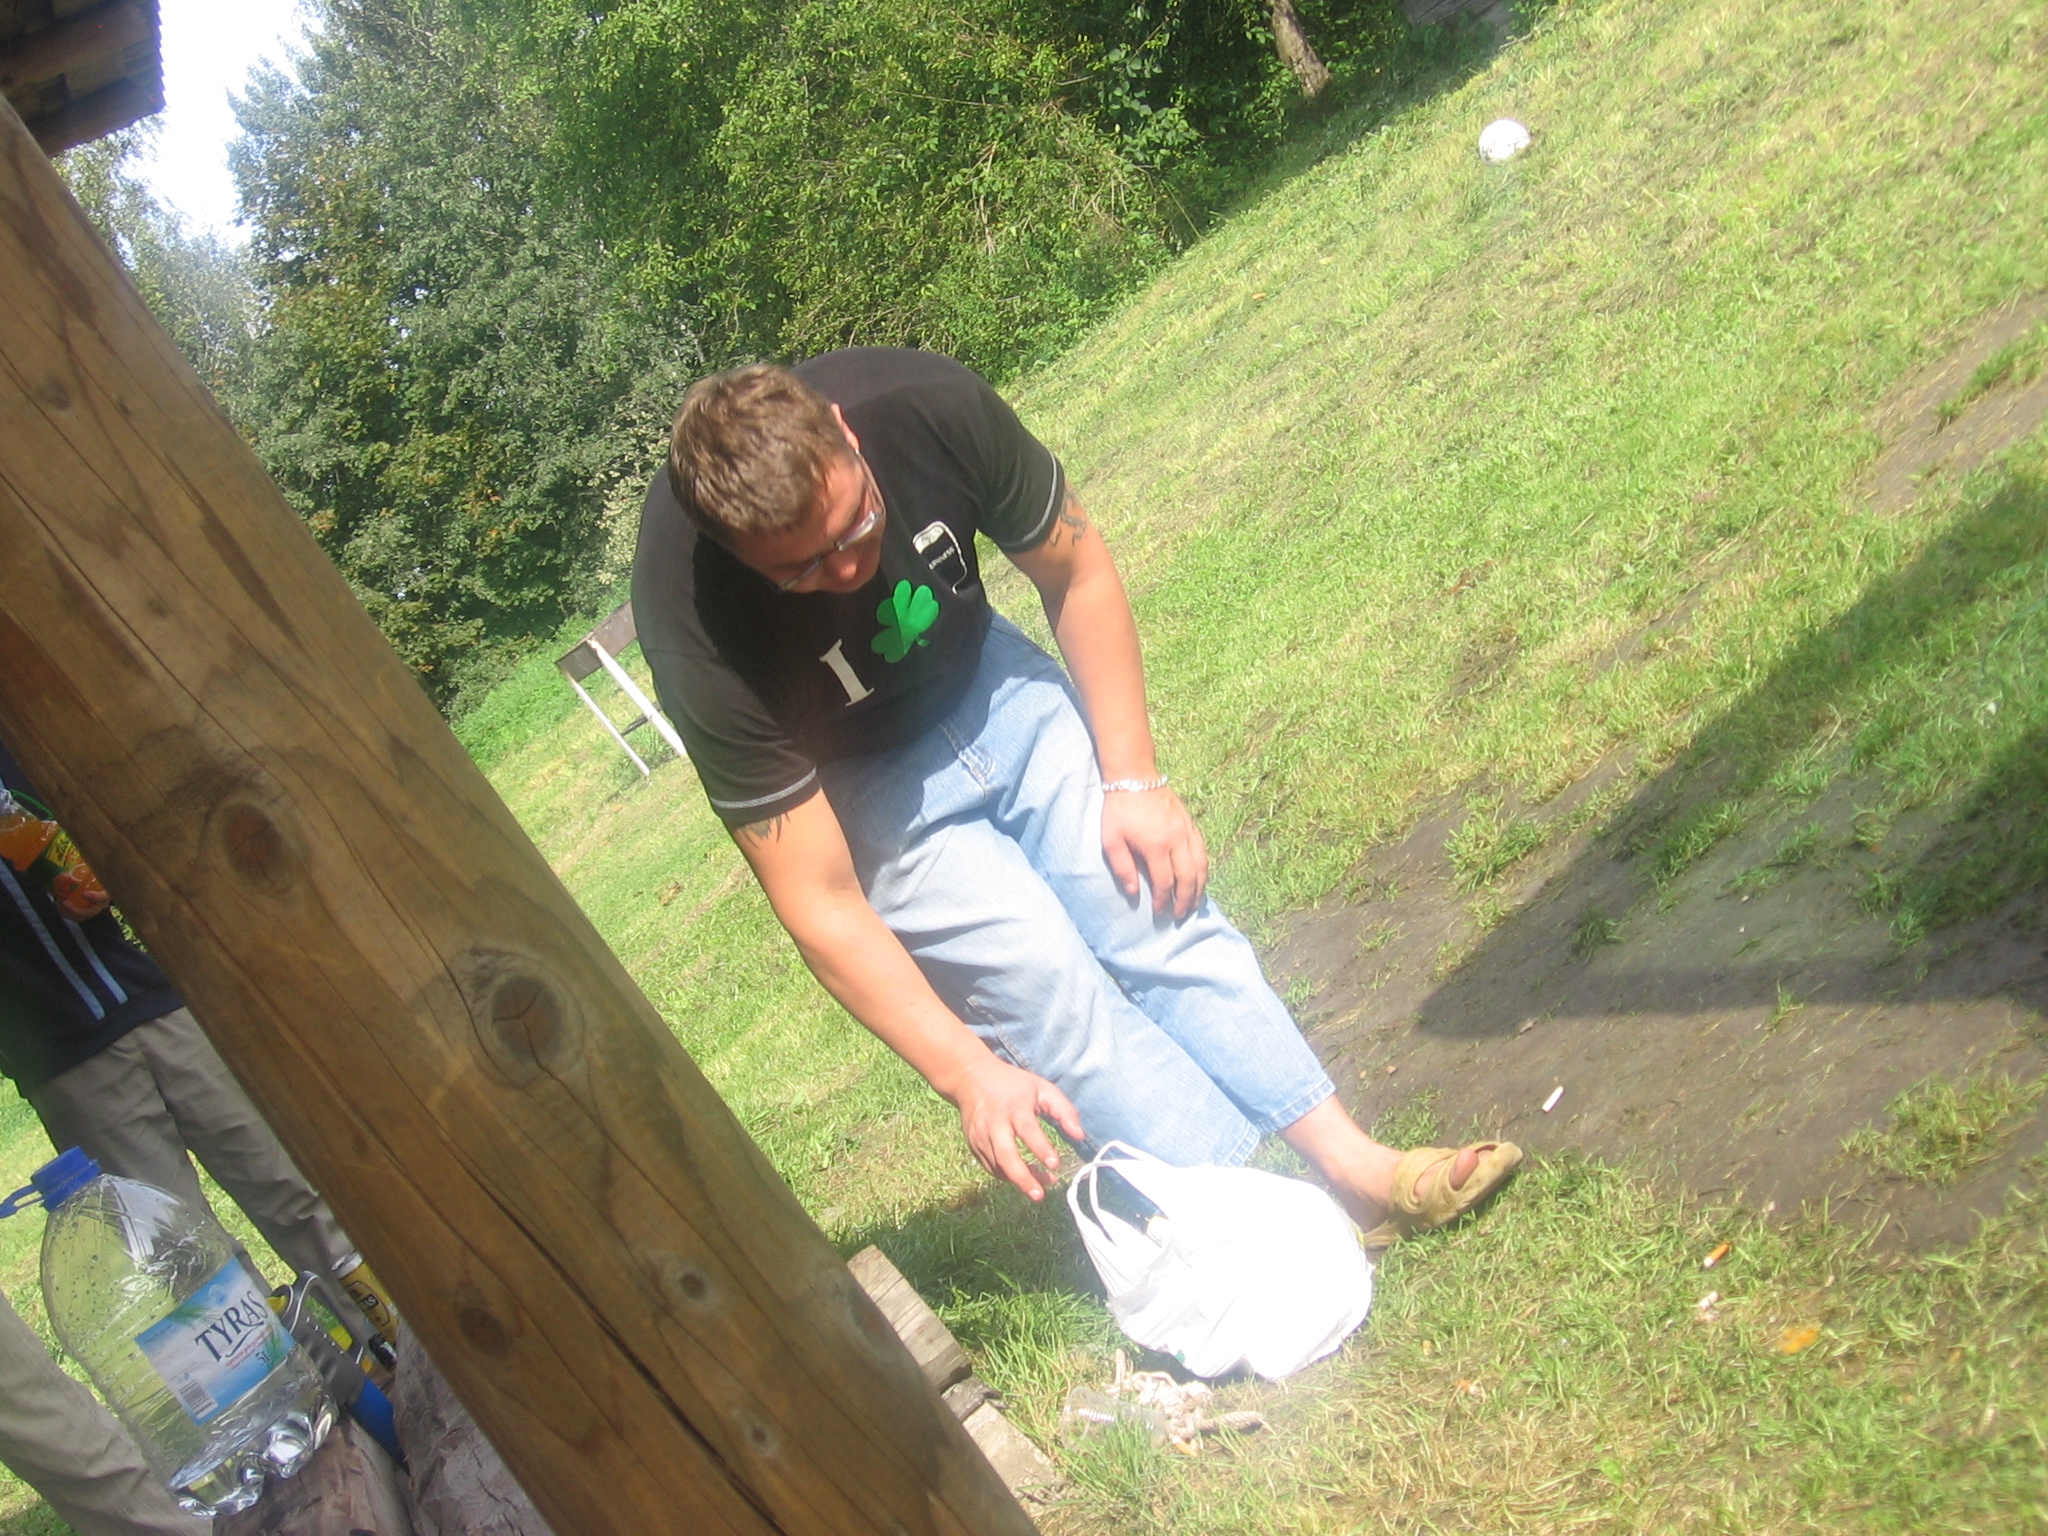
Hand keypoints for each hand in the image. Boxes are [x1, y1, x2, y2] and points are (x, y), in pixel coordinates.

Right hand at [948, 1056, 1085, 1201]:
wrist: (972, 1078)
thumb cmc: (1014, 1085)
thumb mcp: (1043, 1089)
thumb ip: (1064, 1110)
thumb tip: (1080, 1136)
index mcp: (1014, 1107)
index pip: (1027, 1130)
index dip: (1041, 1148)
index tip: (1055, 1165)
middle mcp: (994, 1123)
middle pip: (1005, 1155)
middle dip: (1022, 1177)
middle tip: (1039, 1195)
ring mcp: (980, 1136)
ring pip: (998, 1166)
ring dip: (1019, 1180)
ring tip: (1041, 1187)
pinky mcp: (973, 1145)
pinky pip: (991, 1167)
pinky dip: (1007, 1176)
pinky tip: (1024, 1176)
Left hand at [1101, 786, 1208, 919]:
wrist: (1135, 777)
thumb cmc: (1119, 810)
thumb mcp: (1112, 840)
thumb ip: (1123, 868)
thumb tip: (1134, 893)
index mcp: (1156, 846)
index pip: (1165, 882)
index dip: (1163, 901)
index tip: (1158, 912)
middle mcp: (1176, 841)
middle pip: (1188, 878)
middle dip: (1185, 901)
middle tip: (1180, 916)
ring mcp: (1187, 832)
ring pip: (1201, 866)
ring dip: (1199, 888)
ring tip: (1194, 904)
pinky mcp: (1191, 825)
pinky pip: (1203, 852)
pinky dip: (1204, 869)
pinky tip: (1201, 879)